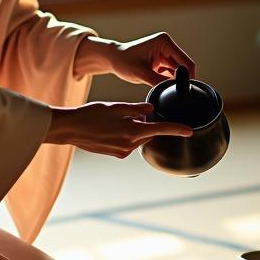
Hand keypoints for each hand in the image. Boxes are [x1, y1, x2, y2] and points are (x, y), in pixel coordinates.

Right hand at [44, 101, 192, 158]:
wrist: (70, 129)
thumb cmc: (91, 114)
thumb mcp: (116, 106)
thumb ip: (137, 109)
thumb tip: (151, 110)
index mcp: (132, 131)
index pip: (161, 129)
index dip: (177, 129)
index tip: (189, 131)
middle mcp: (129, 144)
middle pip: (149, 132)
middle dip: (146, 123)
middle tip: (131, 112)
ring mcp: (122, 151)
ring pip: (138, 138)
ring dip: (134, 128)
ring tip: (115, 119)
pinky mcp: (115, 154)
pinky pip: (128, 143)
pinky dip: (126, 134)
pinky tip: (112, 127)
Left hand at [106, 32, 195, 86]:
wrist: (112, 59)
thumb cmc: (123, 62)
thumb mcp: (141, 74)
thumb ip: (159, 81)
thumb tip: (174, 89)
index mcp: (164, 42)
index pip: (185, 62)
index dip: (188, 77)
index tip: (184, 92)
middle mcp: (167, 45)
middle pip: (184, 67)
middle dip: (180, 80)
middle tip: (173, 94)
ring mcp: (166, 52)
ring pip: (178, 72)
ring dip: (173, 81)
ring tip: (160, 87)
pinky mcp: (163, 60)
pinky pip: (172, 73)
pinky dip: (168, 81)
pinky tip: (158, 84)